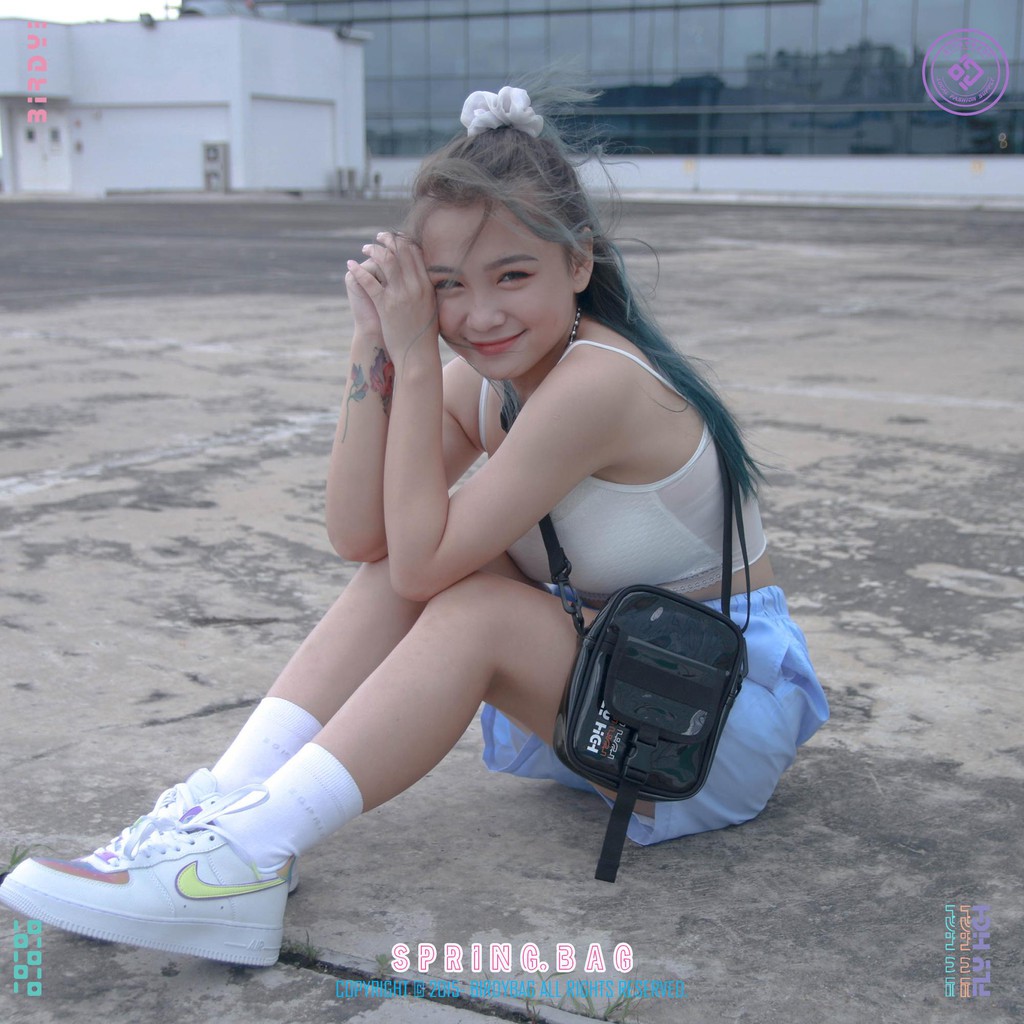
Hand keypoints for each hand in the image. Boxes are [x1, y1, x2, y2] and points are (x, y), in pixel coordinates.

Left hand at [346, 233, 439, 368]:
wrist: (417, 354)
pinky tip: (351, 265)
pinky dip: (358, 270)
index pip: (415, 252)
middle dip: (387, 240)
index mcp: (427, 286)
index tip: (394, 238)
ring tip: (364, 249)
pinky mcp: (386, 306)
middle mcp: (415, 287)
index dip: (402, 241)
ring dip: (373, 251)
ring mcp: (400, 296)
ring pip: (385, 261)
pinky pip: (370, 282)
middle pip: (400, 251)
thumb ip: (426, 288)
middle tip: (378, 238)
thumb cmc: (424, 334)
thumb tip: (421, 273)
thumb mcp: (431, 306)